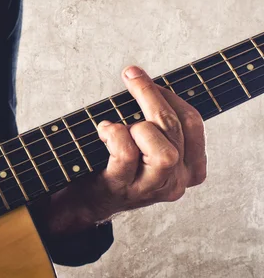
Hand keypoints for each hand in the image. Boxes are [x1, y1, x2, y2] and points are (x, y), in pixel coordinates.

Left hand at [43, 65, 206, 233]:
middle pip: (175, 129)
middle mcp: (175, 182)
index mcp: (189, 168)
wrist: (85, 200)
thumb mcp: (144, 145)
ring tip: (116, 127)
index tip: (148, 80)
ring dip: (137, 127)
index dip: (170, 95)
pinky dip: (115, 135)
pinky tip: (104, 131)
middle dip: (151, 96)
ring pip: (162, 151)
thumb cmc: (114, 165)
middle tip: (131, 76)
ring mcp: (150, 189)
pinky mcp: (123, 189)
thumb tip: (142, 77)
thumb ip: (154, 121)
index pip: (193, 123)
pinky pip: (127, 155)